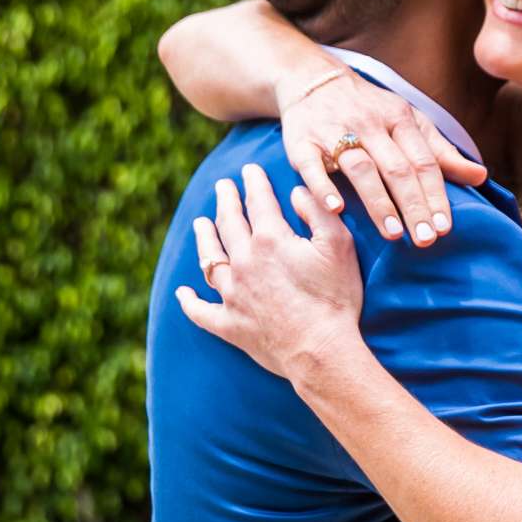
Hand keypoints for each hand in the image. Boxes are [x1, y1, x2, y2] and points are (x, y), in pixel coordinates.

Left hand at [176, 166, 362, 380]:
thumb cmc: (335, 299)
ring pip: (209, 259)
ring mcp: (232, 294)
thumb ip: (318, 212)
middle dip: (226, 201)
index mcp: (270, 239)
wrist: (321, 351)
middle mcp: (244, 262)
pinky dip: (190, 301)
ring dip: (204, 238)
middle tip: (223, 187)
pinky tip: (183, 292)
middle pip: (229, 223)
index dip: (254, 182)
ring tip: (200, 224)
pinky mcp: (229, 324)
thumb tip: (296, 192)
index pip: (258, 201)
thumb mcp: (339, 246)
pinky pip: (201, 311)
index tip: (250, 169)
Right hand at [281, 67, 485, 246]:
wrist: (314, 80)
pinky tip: (336, 209)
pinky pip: (312, 166)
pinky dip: (324, 187)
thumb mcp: (409, 122)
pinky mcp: (302, 142)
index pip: (423, 162)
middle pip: (396, 168)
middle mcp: (369, 124)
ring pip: (361, 168)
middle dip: (413, 205)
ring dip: (377, 202)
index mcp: (400, 119)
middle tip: (424, 240)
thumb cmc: (370, 109)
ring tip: (392, 234)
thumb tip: (480, 177)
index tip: (444, 228)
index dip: (435, 195)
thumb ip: (441, 152)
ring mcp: (334, 132)